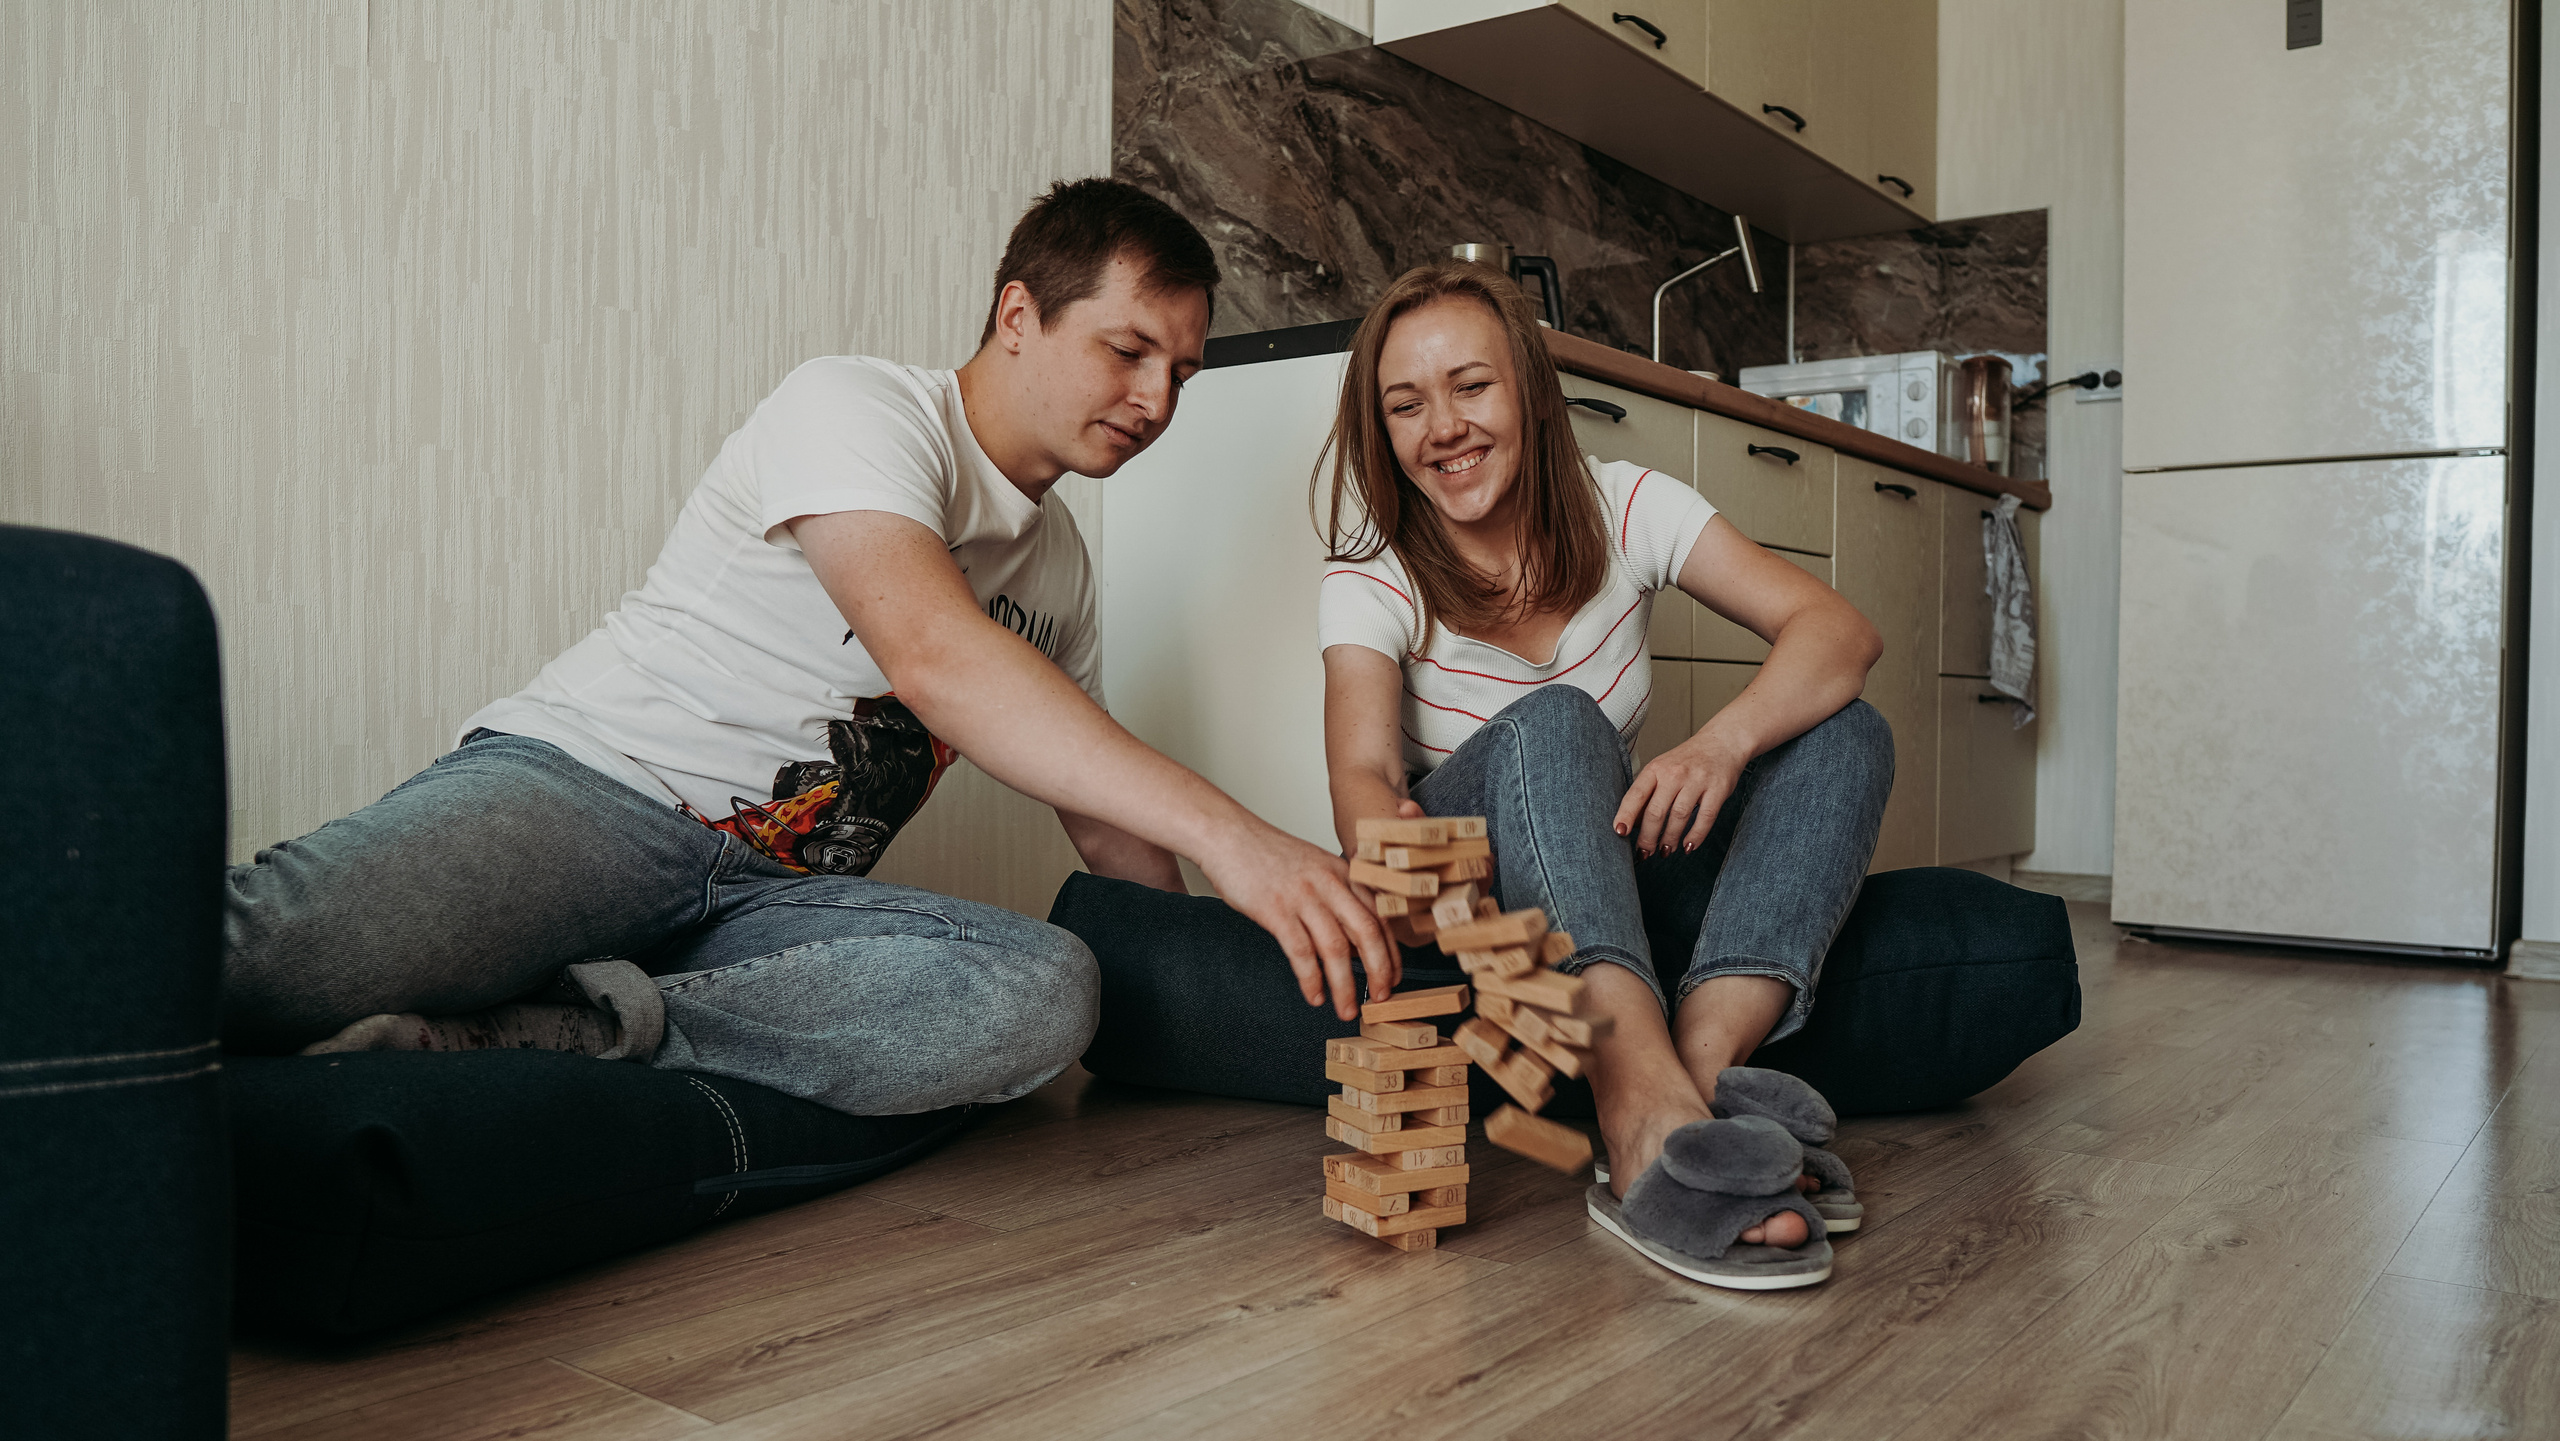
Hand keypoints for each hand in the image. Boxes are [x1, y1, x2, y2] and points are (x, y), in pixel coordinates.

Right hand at [1200, 818, 1400, 1019]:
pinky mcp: (1275, 910)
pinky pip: (1301, 953)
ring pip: (1335, 949)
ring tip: (1346, 1009)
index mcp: (1343, 872)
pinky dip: (1311, 980)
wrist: (1227, 836)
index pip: (1380, 916)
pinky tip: (1314, 996)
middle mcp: (1329, 883)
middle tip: (1382, 998)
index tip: (1394, 977)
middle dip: (1378, 971)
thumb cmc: (1268, 854)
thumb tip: (1354, 940)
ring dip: (1344, 986)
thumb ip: (1338, 896)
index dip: (1391, 952)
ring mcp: (1302, 896)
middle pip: (1367, 933)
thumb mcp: (1315, 866)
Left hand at [1615, 729, 1749, 858]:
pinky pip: (1705, 817)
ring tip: (1665, 851)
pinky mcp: (1717, 789)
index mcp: (1656, 768)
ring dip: (1670, 839)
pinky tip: (1688, 846)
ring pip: (1679, 817)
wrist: (1722, 742)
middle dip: (1648, 837)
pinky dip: (1695, 836)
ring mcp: (1697, 781)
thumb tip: (1633, 823)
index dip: (1626, 815)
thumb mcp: (1662, 769)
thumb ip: (1648, 792)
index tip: (1619, 832)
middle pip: (1656, 811)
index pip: (1636, 794)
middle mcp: (1675, 773)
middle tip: (1645, 853)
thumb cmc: (1687, 761)